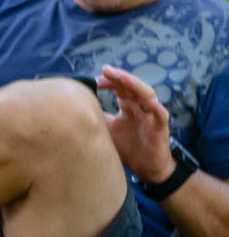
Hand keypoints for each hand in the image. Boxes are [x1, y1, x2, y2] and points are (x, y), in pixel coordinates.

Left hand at [99, 65, 176, 184]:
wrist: (144, 167)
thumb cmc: (126, 147)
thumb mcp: (106, 130)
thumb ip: (96, 118)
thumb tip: (74, 108)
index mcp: (128, 106)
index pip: (118, 88)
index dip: (107, 81)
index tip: (91, 79)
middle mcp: (140, 107)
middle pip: (131, 86)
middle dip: (119, 77)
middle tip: (105, 70)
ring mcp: (151, 116)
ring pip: (147, 94)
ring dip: (136, 85)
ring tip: (123, 78)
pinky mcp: (160, 128)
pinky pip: (161, 115)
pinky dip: (157, 108)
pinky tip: (150, 103)